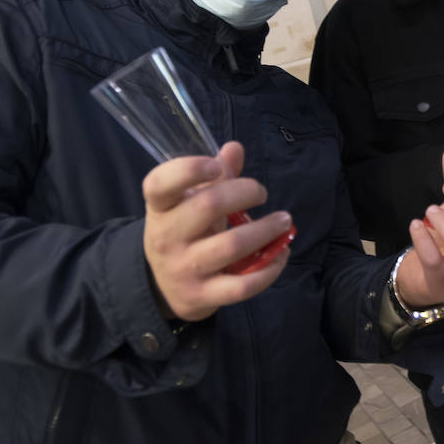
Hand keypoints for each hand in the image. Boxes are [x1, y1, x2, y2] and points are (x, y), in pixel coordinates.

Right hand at [143, 141, 292, 322]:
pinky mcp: (203, 296)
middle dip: (245, 192)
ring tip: (284, 221)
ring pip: (231, 245)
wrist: (164, 288)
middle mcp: (166, 237)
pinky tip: (281, 253)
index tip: (217, 166)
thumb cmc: (184, 233)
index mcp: (161, 208)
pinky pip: (242, 285)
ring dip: (266, 230)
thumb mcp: (189, 204)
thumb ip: (213, 176)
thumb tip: (234, 148)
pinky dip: (269, 268)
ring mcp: (184, 268)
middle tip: (261, 192)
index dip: (188, 170)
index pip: (160, 183)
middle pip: (208, 205)